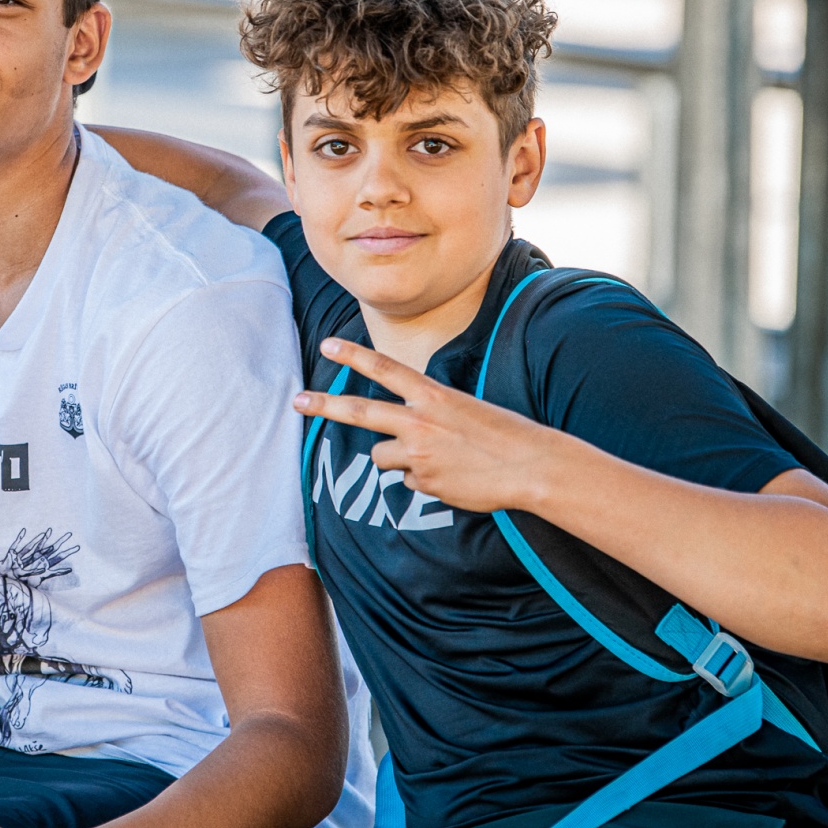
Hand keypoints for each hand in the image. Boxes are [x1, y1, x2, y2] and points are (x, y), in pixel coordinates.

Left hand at [293, 338, 565, 515]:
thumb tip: (399, 443)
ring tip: (438, 459)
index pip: (386, 369)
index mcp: (433, 395)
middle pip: (361, 411)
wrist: (530, 466)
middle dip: (325, 406)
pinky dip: (426, 481)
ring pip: (383, 457)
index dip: (354, 355)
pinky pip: (410, 481)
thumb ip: (427, 416)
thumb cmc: (502, 435)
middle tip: (297, 401)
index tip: (329, 345)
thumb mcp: (464, 409)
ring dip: (399, 459)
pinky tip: (454, 477)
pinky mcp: (423, 482)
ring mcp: (418, 453)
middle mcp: (419, 421)